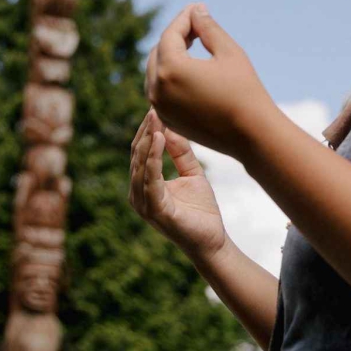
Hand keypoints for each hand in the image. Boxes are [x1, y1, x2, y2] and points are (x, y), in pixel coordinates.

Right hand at [127, 107, 227, 257]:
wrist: (213, 240)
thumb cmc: (201, 211)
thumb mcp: (192, 173)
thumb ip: (181, 152)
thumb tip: (170, 127)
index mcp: (145, 185)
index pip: (140, 152)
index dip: (147, 131)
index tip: (156, 109)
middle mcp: (139, 194)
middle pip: (136, 156)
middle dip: (146, 131)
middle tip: (155, 109)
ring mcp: (144, 204)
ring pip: (140, 165)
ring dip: (148, 141)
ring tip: (157, 120)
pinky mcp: (154, 210)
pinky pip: (151, 179)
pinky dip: (154, 158)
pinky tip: (161, 140)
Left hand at [145, 3, 276, 159]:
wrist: (251, 134)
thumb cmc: (244, 90)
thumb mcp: (228, 51)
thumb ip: (208, 28)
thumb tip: (196, 11)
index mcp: (170, 69)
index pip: (170, 34)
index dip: (184, 18)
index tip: (198, 8)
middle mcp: (158, 89)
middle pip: (158, 51)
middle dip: (175, 36)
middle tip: (195, 25)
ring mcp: (160, 108)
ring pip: (155, 72)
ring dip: (170, 55)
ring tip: (191, 44)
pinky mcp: (168, 120)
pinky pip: (160, 91)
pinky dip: (170, 76)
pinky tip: (189, 69)